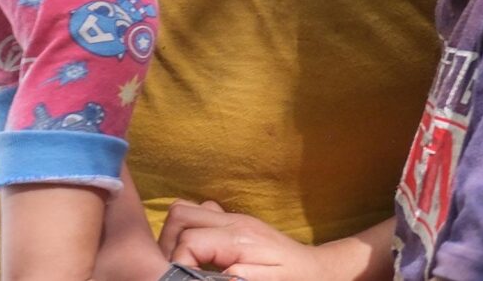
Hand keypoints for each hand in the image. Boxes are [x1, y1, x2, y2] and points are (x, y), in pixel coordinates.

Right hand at [161, 201, 341, 280]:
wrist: (315, 268)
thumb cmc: (293, 278)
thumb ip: (238, 277)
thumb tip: (211, 273)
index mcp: (239, 238)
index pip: (189, 240)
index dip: (176, 262)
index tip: (182, 279)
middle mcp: (233, 221)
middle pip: (180, 214)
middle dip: (167, 243)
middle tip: (174, 269)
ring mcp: (232, 219)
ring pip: (186, 209)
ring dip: (175, 235)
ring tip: (183, 262)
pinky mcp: (233, 223)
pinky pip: (201, 213)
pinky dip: (190, 230)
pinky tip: (199, 253)